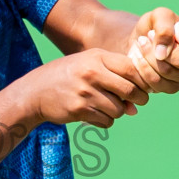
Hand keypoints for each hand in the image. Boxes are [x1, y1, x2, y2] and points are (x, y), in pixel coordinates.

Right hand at [19, 49, 148, 127]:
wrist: (36, 91)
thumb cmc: (68, 76)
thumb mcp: (88, 65)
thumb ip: (114, 79)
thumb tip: (135, 108)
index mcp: (96, 57)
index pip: (131, 69)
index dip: (142, 81)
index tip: (142, 88)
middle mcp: (92, 73)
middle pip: (129, 90)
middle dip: (137, 100)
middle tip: (135, 103)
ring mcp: (85, 92)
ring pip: (119, 110)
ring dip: (117, 112)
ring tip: (106, 107)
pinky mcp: (79, 110)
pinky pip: (106, 121)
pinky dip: (105, 121)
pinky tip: (95, 114)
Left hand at [125, 7, 178, 93]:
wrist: (140, 40)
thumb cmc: (155, 26)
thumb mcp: (159, 16)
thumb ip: (164, 27)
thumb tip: (162, 53)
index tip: (176, 35)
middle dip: (161, 48)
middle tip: (147, 35)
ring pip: (167, 73)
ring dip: (149, 56)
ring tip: (141, 42)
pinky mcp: (169, 87)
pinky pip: (156, 83)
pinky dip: (143, 68)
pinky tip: (138, 57)